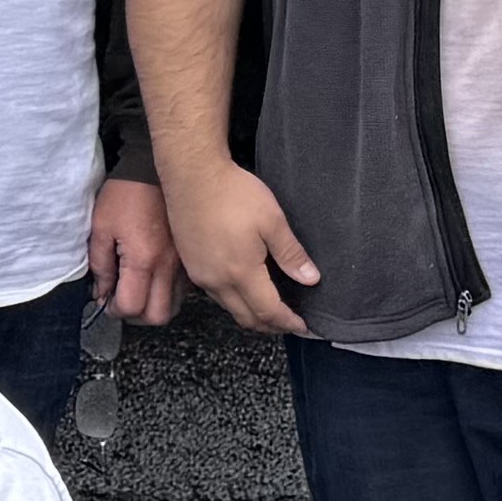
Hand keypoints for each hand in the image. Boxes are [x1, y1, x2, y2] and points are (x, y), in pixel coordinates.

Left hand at [85, 176, 181, 324]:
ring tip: (139, 291)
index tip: (106, 300)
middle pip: (158, 316)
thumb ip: (100, 266)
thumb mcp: (101, 228)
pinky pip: (183, 289)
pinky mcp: (189, 257)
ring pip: (174, 306)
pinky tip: (154, 278)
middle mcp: (167, 266)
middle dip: (137, 315)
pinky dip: (168, 292)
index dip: (114, 309)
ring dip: (154, 306)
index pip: (132, 307)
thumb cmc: (125, 195)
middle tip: (123, 301)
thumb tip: (102, 293)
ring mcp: (182, 263)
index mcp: (143, 260)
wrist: (152, 170)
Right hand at [163, 157, 319, 338]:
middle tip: (288, 323)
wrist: (192, 174)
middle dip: (269, 325)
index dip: (287, 322)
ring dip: (250, 314)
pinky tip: (243, 288)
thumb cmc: (233, 193)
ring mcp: (201, 274)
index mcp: (241, 273)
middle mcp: (217, 281)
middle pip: (246, 317)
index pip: (268, 311)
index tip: (302, 325)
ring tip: (268, 309)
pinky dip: (233, 301)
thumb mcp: (272, 220)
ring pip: (229, 308)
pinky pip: (215, 294)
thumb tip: (310, 279)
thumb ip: (291, 254)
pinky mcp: (190, 264)